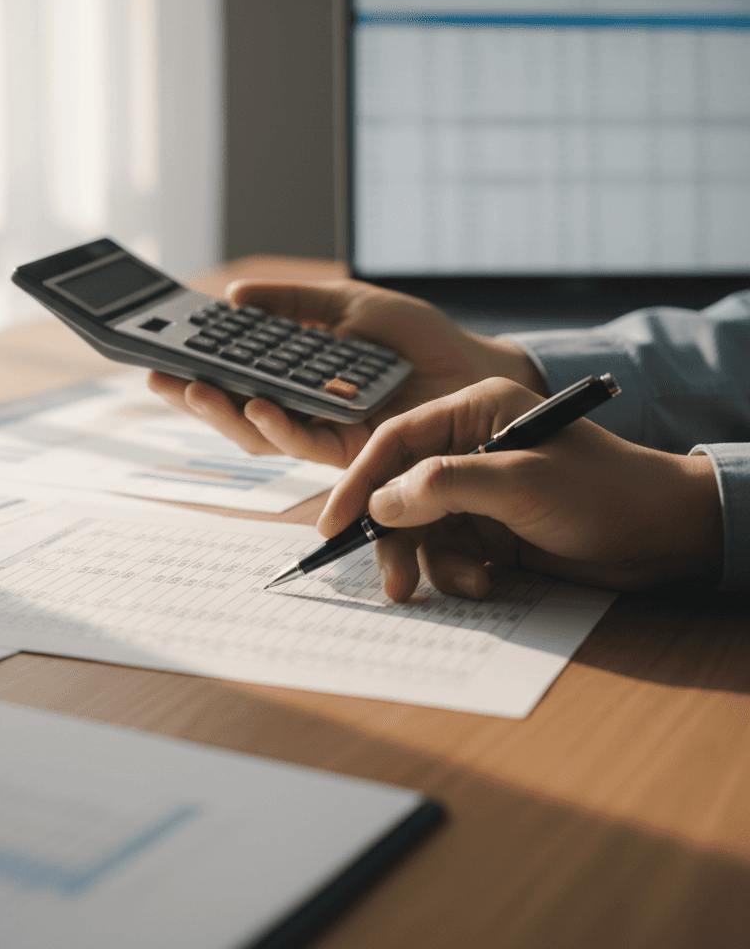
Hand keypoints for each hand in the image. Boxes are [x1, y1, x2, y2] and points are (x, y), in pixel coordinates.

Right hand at [148, 278, 546, 467]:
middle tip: (159, 377)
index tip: (161, 355)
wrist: (474, 366)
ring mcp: (325, 432)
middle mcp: (304, 409)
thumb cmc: (415, 338)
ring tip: (196, 391)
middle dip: (195, 398)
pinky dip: (278, 426)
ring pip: (260, 435)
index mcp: (298, 376)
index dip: (199, 370)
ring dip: (224, 416)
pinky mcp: (351, 450)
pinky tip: (258, 406)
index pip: (237, 377)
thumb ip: (294, 302)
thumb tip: (236, 295)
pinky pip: (306, 442)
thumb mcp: (348, 304)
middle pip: (236, 412)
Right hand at [318, 378, 723, 600]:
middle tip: (394, 582)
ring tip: (467, 583)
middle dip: (396, 538)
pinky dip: (459, 573)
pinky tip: (488, 582)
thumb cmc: (602, 492)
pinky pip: (448, 552)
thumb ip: (444, 486)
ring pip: (420, 529)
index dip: (359, 482)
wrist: (664, 536)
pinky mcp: (489, 529)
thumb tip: (379, 504)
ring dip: (433, 562)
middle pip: (400, 492)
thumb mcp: (520, 481)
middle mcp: (468, 447)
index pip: (395, 441)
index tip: (333, 524)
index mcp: (472, 413)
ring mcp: (478, 491)